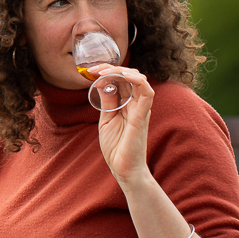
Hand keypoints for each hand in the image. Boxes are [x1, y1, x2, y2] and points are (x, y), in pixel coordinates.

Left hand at [90, 65, 154, 188]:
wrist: (123, 169)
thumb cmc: (116, 147)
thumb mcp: (106, 120)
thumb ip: (107, 101)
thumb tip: (102, 82)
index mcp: (127, 104)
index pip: (121, 79)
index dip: (108, 71)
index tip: (91, 71)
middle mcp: (136, 103)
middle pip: (129, 75)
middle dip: (112, 68)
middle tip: (93, 69)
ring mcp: (140, 109)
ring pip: (139, 79)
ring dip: (121, 70)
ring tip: (104, 71)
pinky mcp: (142, 116)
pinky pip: (147, 93)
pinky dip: (138, 80)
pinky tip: (125, 75)